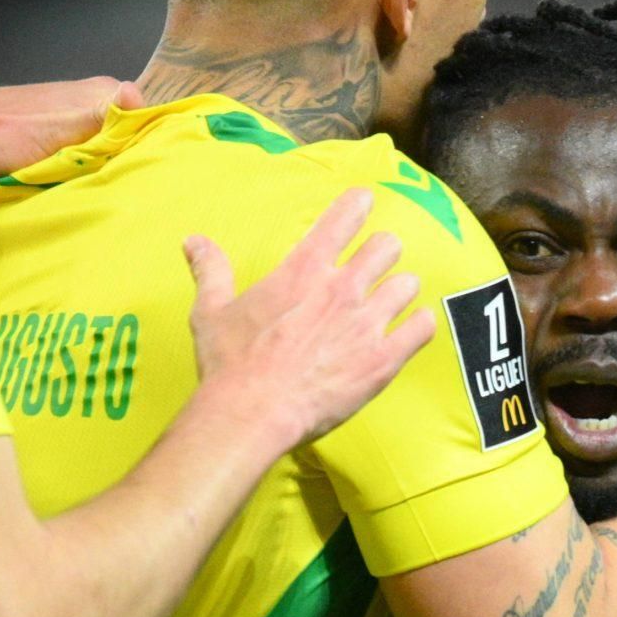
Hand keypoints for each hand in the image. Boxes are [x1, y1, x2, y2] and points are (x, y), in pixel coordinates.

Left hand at [0, 77, 141, 202]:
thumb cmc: (0, 134)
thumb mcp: (59, 126)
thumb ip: (100, 114)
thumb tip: (137, 96)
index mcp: (91, 91)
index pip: (140, 112)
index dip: (143, 138)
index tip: (145, 164)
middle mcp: (79, 101)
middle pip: (119, 131)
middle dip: (122, 154)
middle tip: (123, 182)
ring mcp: (59, 120)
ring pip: (97, 145)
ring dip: (99, 165)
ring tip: (101, 188)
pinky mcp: (41, 139)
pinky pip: (75, 155)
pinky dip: (77, 169)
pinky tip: (74, 185)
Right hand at [184, 189, 431, 454]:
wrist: (252, 413)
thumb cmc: (230, 364)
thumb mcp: (211, 312)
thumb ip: (210, 270)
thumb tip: (193, 241)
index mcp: (302, 270)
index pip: (343, 217)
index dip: (358, 205)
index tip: (363, 203)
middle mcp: (341, 289)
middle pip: (388, 246)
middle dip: (383, 254)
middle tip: (374, 268)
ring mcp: (366, 324)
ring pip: (408, 284)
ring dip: (400, 291)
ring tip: (390, 304)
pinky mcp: (383, 360)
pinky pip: (423, 328)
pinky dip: (419, 326)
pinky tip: (410, 331)